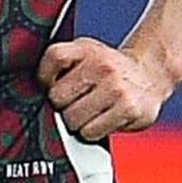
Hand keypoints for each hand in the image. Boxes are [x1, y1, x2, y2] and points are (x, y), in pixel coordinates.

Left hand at [42, 37, 175, 140]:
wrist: (150, 75)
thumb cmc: (107, 69)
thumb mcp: (84, 53)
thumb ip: (60, 64)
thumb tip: (31, 89)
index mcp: (87, 49)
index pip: (53, 58)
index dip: (45, 78)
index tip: (52, 85)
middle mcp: (103, 66)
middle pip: (58, 98)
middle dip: (63, 105)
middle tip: (77, 102)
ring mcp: (117, 89)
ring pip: (73, 119)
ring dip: (77, 122)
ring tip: (90, 112)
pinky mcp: (128, 110)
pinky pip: (91, 132)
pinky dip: (92, 131)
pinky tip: (102, 119)